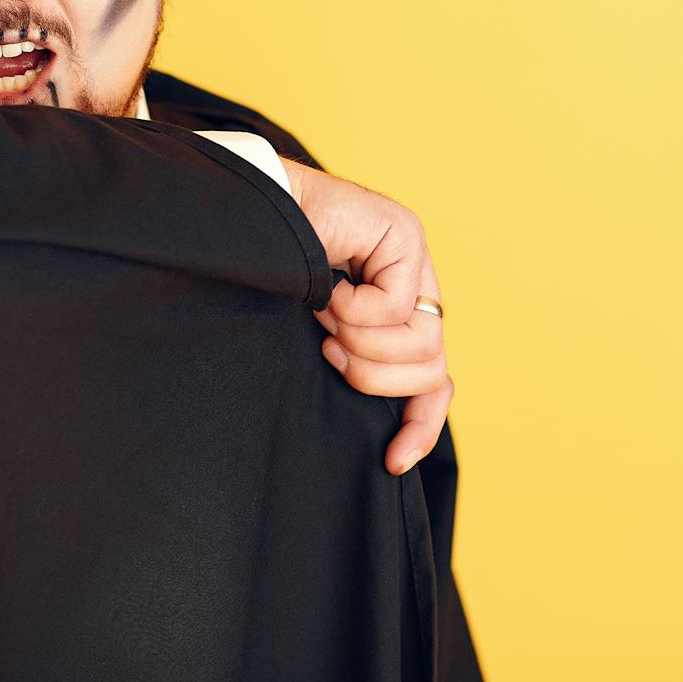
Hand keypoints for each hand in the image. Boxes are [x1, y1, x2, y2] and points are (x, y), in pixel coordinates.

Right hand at [280, 158, 453, 476]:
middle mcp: (417, 286)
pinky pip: (394, 305)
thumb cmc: (274, 283)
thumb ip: (356, 370)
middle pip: (431, 369)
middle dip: (373, 376)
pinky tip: (328, 283)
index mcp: (401, 317)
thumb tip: (391, 441)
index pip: (434, 382)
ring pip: (421, 343)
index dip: (421, 426)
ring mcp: (416, 257)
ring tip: (325, 316)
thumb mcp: (323, 344)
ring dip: (359, 342)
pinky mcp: (405, 234)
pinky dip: (351, 308)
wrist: (248, 219)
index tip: (391, 461)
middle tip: (329, 349)